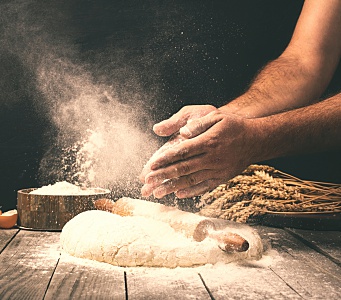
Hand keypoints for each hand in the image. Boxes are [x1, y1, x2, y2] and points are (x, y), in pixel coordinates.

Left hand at [141, 109, 260, 198]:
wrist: (255, 140)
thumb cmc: (233, 126)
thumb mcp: (217, 117)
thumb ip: (198, 124)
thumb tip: (182, 133)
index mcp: (208, 142)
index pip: (182, 151)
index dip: (165, 159)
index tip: (151, 165)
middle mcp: (211, 158)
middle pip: (183, 168)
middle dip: (163, 176)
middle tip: (147, 183)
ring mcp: (217, 170)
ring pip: (191, 180)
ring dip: (172, 187)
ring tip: (157, 193)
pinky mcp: (221, 178)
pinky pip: (204, 187)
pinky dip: (191, 191)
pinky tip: (179, 195)